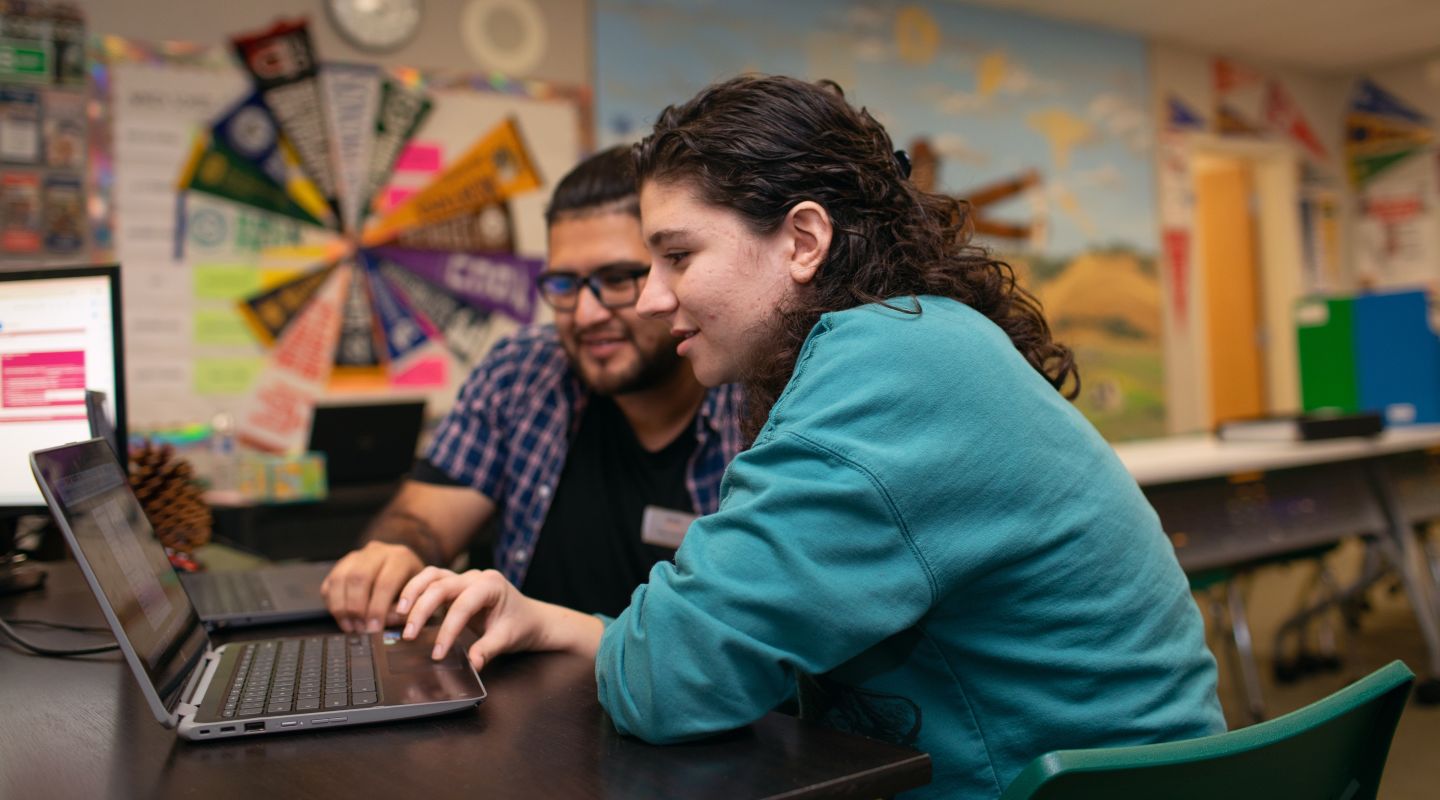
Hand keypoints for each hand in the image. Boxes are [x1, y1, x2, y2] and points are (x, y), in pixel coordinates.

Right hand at [321, 541, 424, 632]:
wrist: (405, 572)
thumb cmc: (413, 588)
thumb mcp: (417, 598)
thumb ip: (402, 611)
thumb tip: (381, 625)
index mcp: (400, 557)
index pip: (386, 582)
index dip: (378, 608)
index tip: (374, 629)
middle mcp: (377, 552)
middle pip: (359, 577)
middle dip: (356, 608)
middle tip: (360, 629)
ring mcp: (357, 556)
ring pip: (340, 578)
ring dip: (341, 607)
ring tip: (350, 627)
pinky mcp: (342, 565)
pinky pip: (329, 583)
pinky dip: (332, 603)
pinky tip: (342, 618)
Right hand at [398, 567, 545, 669]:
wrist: (530, 617)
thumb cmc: (521, 625)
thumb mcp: (507, 639)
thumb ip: (488, 649)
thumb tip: (473, 664)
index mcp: (492, 585)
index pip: (463, 605)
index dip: (448, 629)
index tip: (438, 653)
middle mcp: (476, 576)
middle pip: (441, 585)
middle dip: (422, 609)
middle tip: (409, 635)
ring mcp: (464, 578)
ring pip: (432, 576)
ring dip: (413, 592)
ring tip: (399, 613)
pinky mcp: (455, 585)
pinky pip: (431, 581)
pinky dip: (416, 590)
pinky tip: (404, 607)